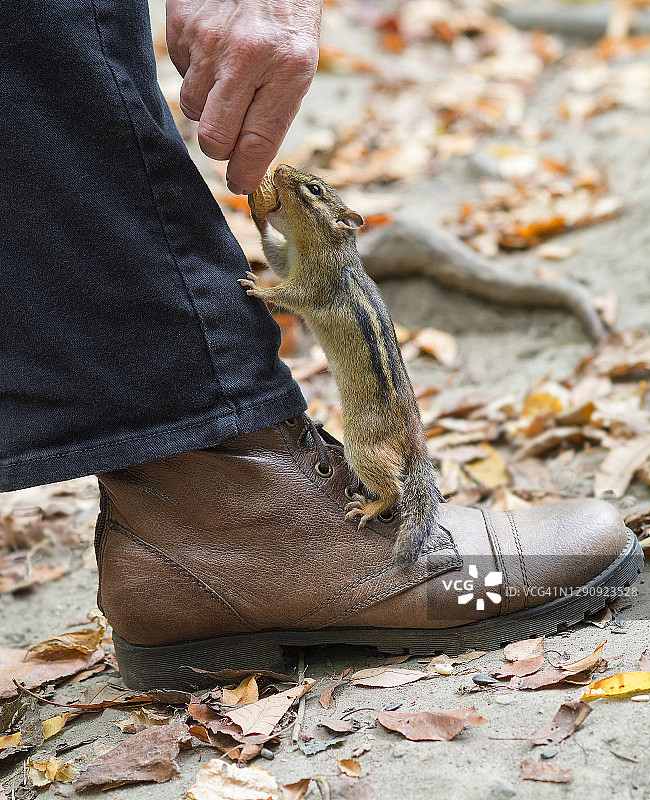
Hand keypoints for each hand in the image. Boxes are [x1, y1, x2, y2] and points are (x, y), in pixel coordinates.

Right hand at [166, 0, 321, 193]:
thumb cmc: (285, 13)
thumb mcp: (299, 61)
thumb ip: (275, 110)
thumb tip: (249, 160)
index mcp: (287, 68)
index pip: (257, 143)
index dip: (245, 174)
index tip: (241, 184)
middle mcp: (246, 57)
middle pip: (213, 138)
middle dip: (219, 148)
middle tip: (228, 141)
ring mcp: (209, 41)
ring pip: (190, 109)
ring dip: (204, 107)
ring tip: (225, 81)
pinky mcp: (182, 26)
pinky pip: (179, 73)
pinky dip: (193, 72)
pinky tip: (212, 51)